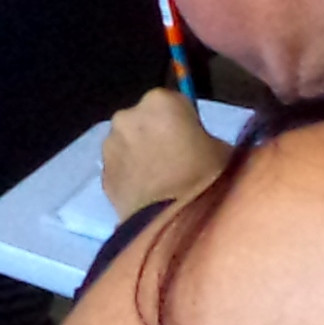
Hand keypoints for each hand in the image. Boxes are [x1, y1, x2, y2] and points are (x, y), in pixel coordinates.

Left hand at [99, 88, 230, 219]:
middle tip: (176, 158)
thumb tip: (200, 143)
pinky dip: (129, 174)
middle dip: (155, 133)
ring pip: (127, 142)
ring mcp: (110, 144)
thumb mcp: (222, 150)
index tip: (192, 137)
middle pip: (144, 120)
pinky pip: (119, 167)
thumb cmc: (206, 179)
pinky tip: (146, 191)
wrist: (174, 223)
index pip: (173, 101)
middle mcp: (128, 116)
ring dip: (139, 153)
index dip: (183, 120)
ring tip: (160, 178)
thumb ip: (204, 137)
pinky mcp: (101, 172)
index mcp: (161, 101)